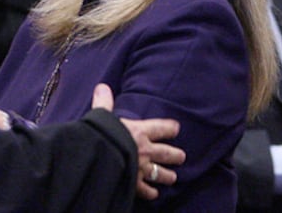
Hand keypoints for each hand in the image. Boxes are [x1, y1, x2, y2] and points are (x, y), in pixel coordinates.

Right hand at [92, 84, 184, 199]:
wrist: (99, 157)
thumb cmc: (102, 134)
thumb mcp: (102, 115)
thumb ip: (104, 102)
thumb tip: (102, 87)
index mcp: (139, 132)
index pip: (160, 128)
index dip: (169, 128)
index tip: (176, 128)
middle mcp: (145, 150)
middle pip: (166, 153)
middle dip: (175, 155)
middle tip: (181, 156)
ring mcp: (141, 168)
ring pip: (160, 173)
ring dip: (167, 175)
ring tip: (173, 177)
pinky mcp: (134, 183)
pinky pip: (146, 189)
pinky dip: (150, 192)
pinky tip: (153, 193)